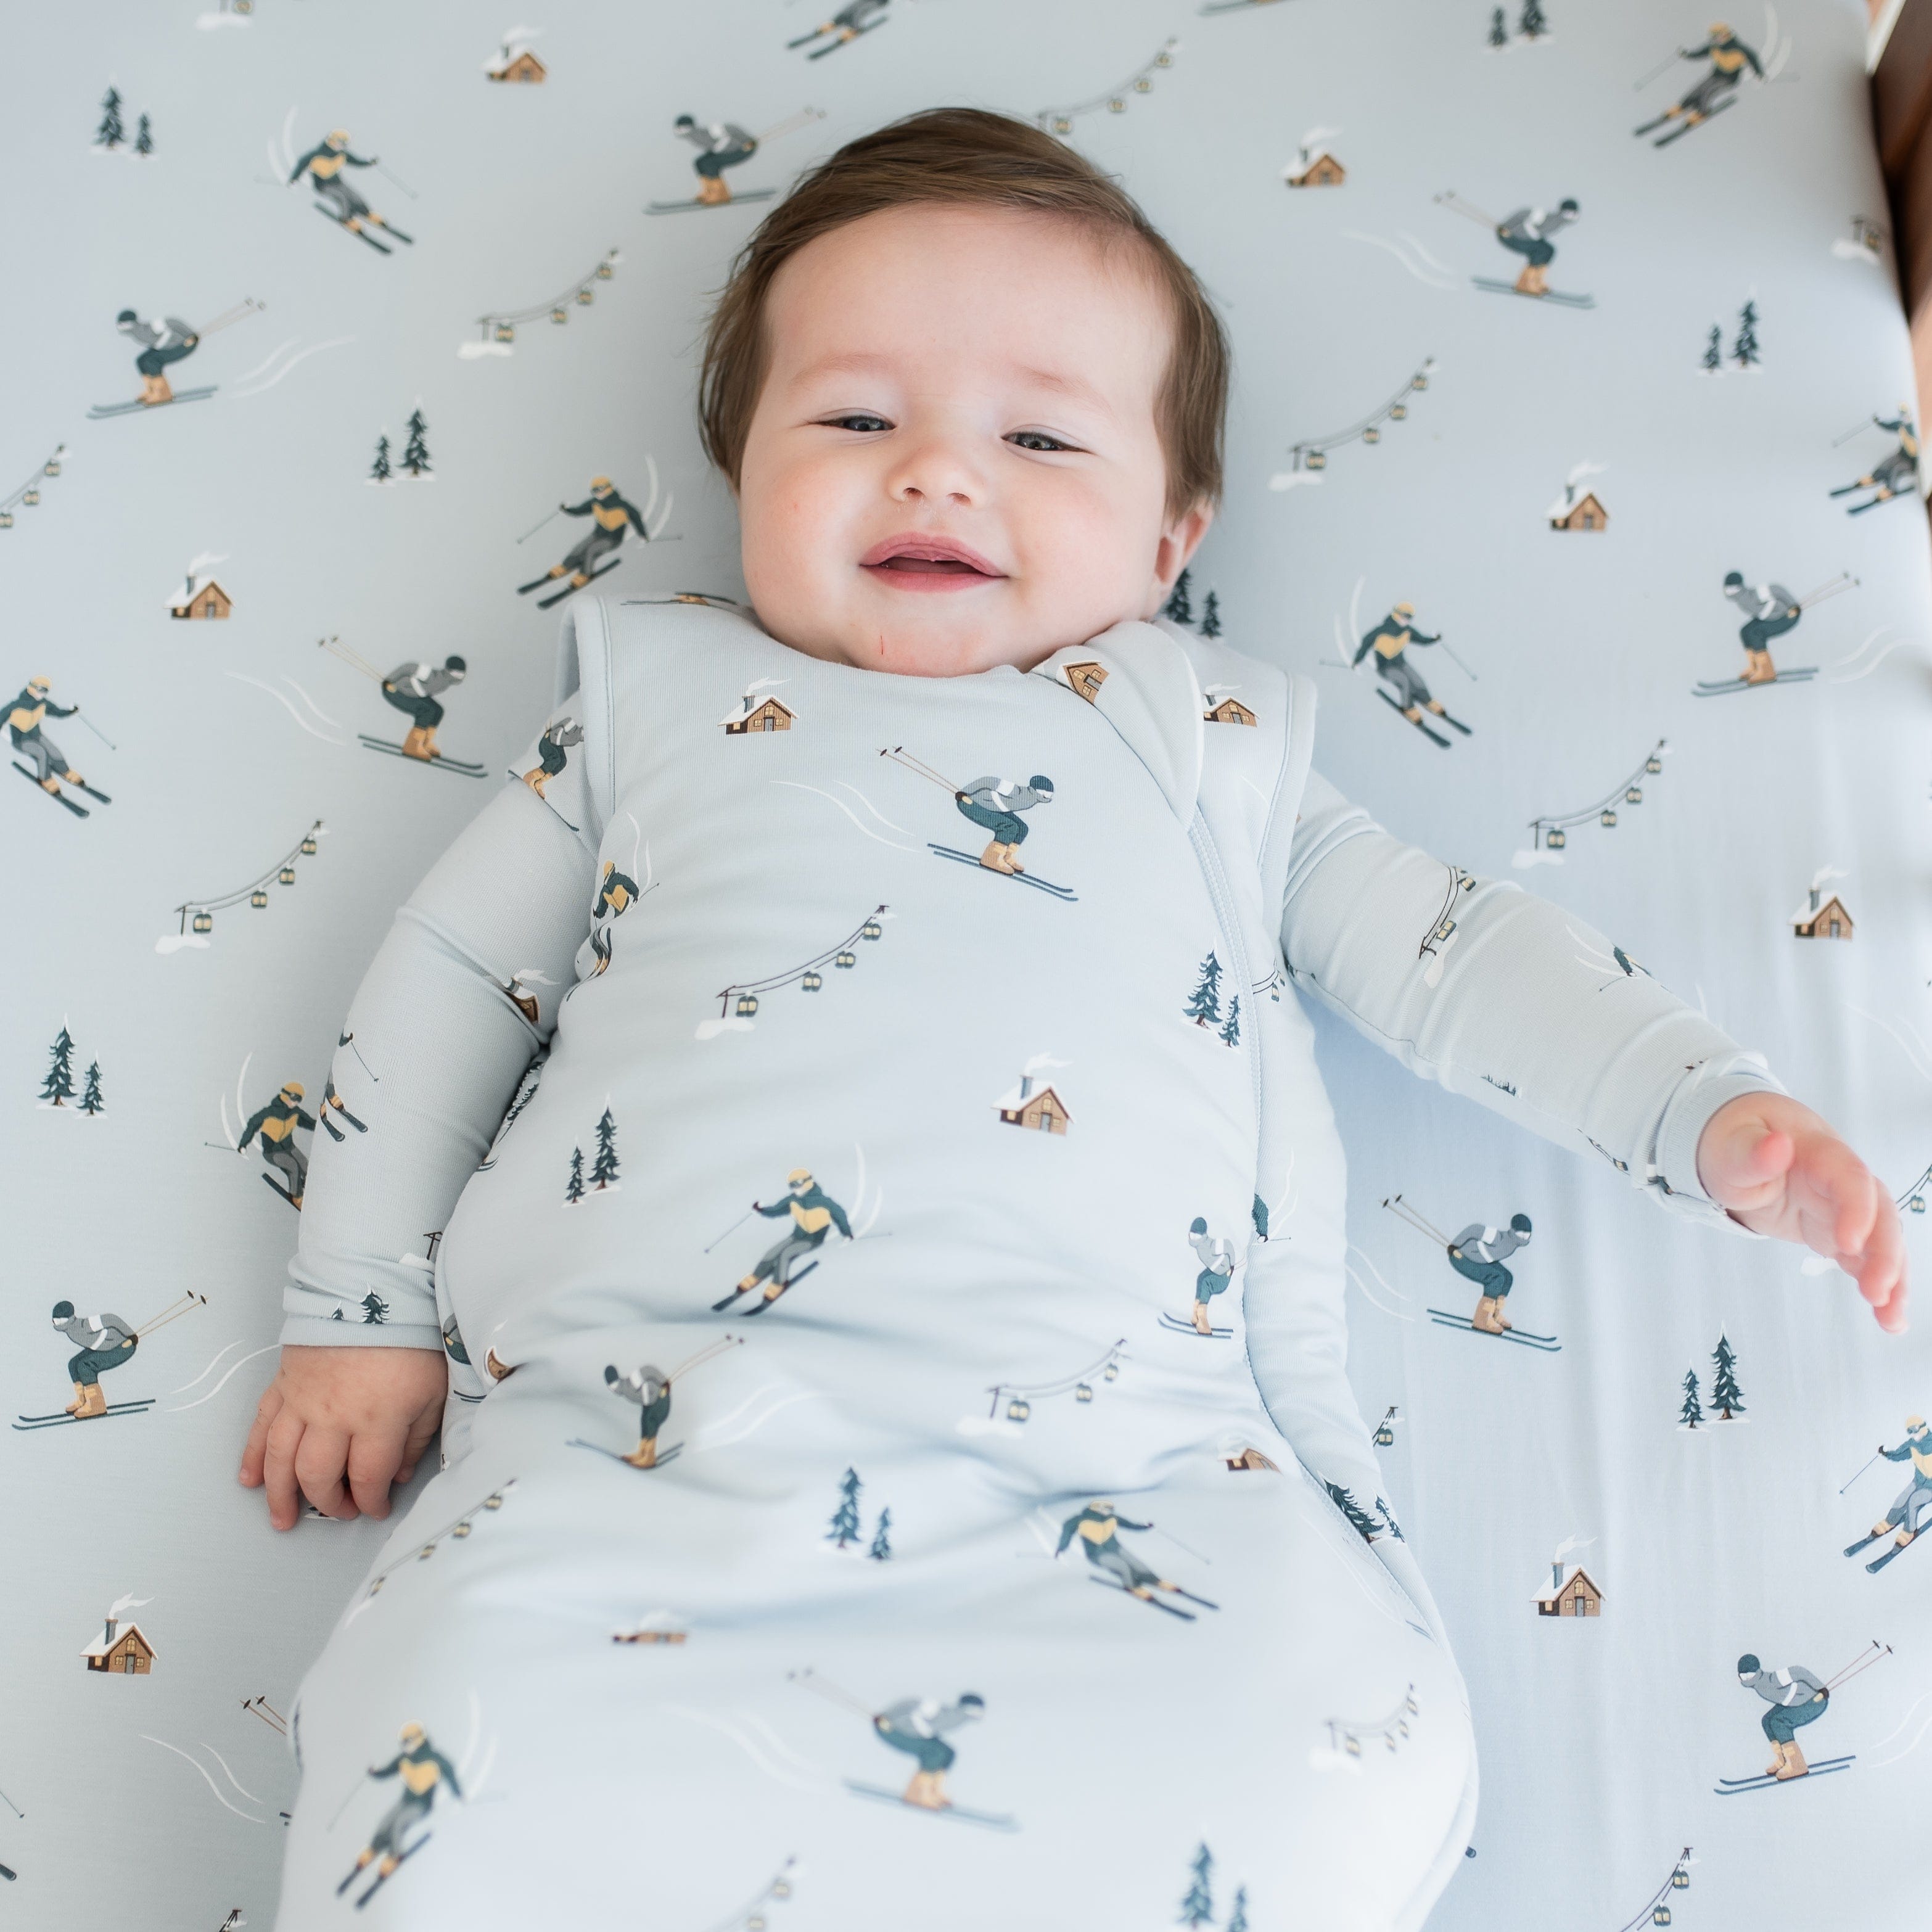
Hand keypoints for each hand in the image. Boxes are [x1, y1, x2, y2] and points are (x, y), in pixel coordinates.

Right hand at [239, 1345, 445, 1530]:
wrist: (372, 1292)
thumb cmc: (411, 1340)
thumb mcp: (432, 1390)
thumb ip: (416, 1438)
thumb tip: (398, 1475)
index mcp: (376, 1420)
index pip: (368, 1478)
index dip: (371, 1502)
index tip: (377, 1509)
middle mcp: (334, 1418)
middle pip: (318, 1476)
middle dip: (328, 1503)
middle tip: (340, 1512)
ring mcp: (302, 1401)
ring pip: (282, 1459)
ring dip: (279, 1494)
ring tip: (282, 1519)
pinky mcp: (284, 1384)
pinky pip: (262, 1426)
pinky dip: (252, 1455)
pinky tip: (249, 1478)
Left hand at [1696, 1092, 1907, 1331]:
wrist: (1743, 1144)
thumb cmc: (1737, 1142)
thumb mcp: (1730, 1147)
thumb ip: (1751, 1152)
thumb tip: (1777, 1145)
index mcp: (1818, 1152)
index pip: (1850, 1176)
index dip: (1856, 1209)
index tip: (1848, 1243)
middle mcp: (1841, 1180)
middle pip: (1878, 1212)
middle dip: (1884, 1253)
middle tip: (1876, 1292)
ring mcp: (1843, 1207)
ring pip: (1880, 1239)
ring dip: (1892, 1277)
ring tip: (1891, 1318)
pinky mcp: (1838, 1230)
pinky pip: (1865, 1258)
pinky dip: (1879, 1284)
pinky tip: (1889, 1318)